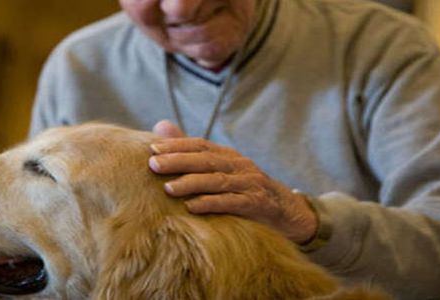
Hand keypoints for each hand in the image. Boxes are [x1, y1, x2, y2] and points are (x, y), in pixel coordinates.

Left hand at [149, 120, 317, 243]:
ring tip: (168, 188)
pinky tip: (192, 207)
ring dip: (191, 183)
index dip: (177, 145)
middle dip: (178, 161)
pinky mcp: (257, 204)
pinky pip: (232, 203)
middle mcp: (239, 165)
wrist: (287, 213)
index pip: (200, 145)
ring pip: (217, 181)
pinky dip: (212, 203)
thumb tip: (160, 126)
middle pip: (206, 160)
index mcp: (229, 156)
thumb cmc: (245, 191)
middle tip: (153, 165)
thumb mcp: (221, 172)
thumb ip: (191, 152)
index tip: (152, 148)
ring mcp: (250, 183)